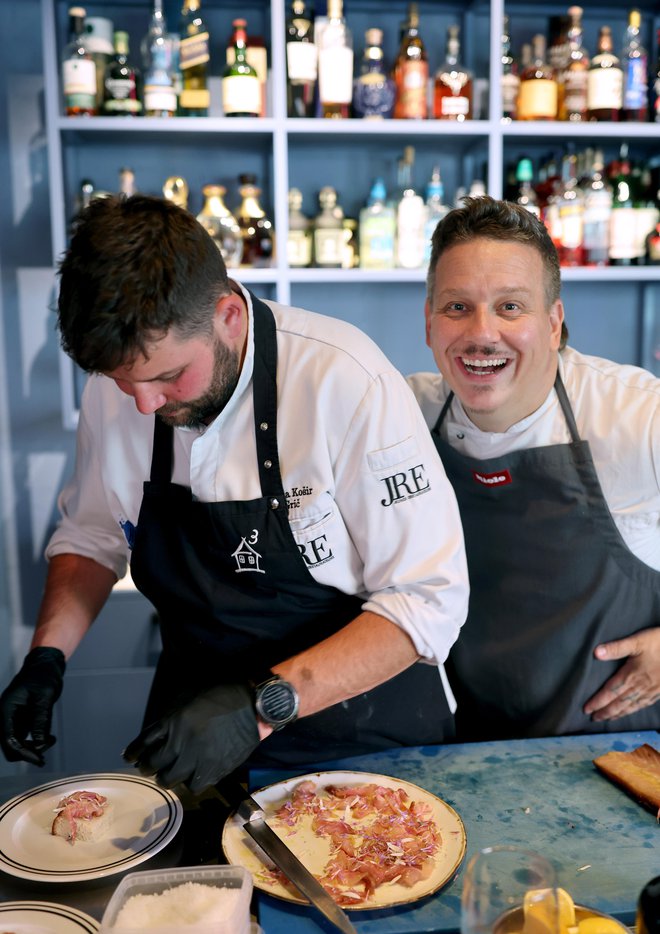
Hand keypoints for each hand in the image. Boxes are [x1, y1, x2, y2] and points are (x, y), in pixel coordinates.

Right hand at [0, 647, 65, 765]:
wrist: (45, 664)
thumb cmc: (43, 675)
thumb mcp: (44, 696)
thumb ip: (41, 719)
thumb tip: (40, 742)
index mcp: (6, 709)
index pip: (9, 739)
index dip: (23, 752)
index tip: (38, 759)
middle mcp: (6, 716)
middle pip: (10, 745)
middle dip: (27, 753)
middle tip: (44, 756)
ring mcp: (13, 718)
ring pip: (17, 743)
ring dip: (32, 748)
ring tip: (50, 741)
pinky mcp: (21, 719)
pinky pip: (24, 737)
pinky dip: (36, 741)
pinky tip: (49, 738)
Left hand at [123, 683, 259, 793]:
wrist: (251, 706)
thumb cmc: (220, 696)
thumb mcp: (189, 697)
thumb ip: (171, 715)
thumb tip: (155, 733)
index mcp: (173, 721)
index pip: (142, 743)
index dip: (133, 752)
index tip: (131, 757)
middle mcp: (180, 742)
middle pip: (152, 764)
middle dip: (147, 766)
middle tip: (149, 767)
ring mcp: (196, 759)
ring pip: (169, 779)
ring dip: (166, 777)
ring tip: (169, 774)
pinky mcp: (213, 770)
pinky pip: (193, 786)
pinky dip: (189, 783)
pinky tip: (192, 777)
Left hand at [584, 628, 659, 721]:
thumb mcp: (638, 641)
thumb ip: (617, 648)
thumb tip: (596, 653)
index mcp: (632, 675)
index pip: (610, 692)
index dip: (597, 701)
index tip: (586, 709)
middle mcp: (640, 686)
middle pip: (619, 703)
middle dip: (605, 712)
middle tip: (593, 719)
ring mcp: (651, 690)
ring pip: (631, 706)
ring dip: (618, 714)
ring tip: (607, 719)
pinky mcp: (659, 691)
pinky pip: (644, 704)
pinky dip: (633, 710)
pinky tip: (630, 711)